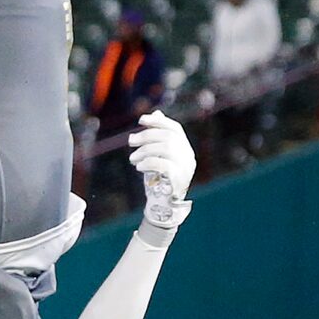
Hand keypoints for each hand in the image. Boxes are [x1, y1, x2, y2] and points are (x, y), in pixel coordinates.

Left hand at [131, 111, 193, 234]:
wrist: (163, 205)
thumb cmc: (160, 178)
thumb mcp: (158, 155)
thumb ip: (158, 137)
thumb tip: (156, 113)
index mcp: (185, 148)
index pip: (175, 129)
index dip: (158, 121)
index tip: (141, 120)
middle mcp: (188, 156)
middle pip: (168, 137)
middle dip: (146, 136)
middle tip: (130, 141)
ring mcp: (185, 168)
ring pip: (166, 149)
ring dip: (144, 151)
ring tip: (132, 158)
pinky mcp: (179, 180)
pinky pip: (163, 165)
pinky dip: (148, 162)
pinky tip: (138, 166)